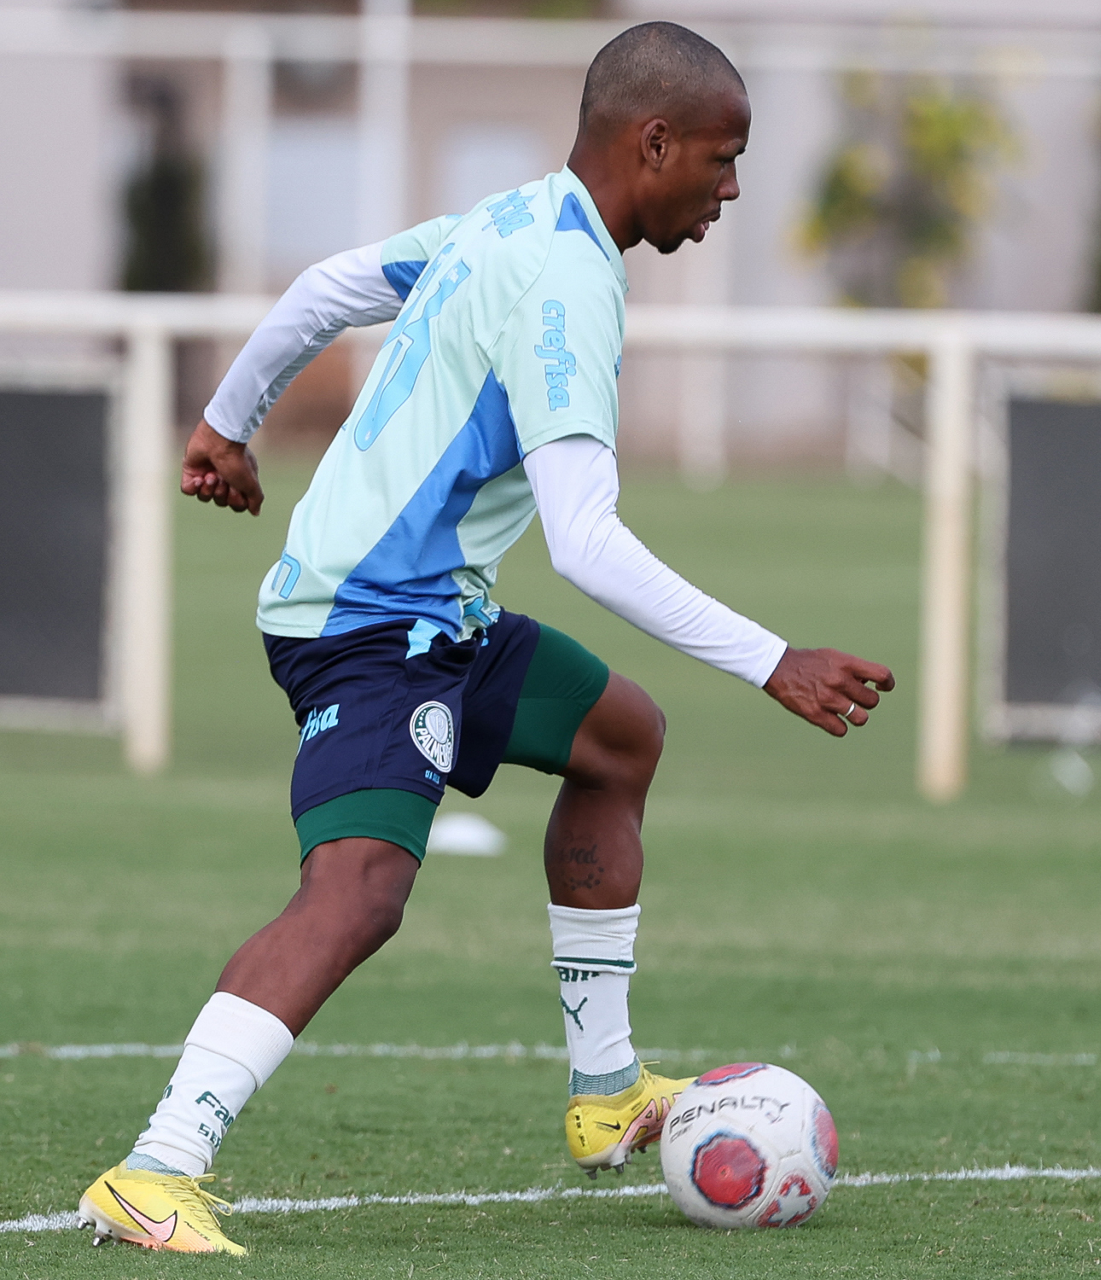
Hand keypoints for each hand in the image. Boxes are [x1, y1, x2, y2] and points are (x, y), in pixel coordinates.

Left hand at [180, 419, 263, 515]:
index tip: (237, 488)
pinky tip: (199, 478)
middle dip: (221, 493)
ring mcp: (206, 475)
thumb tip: (255, 512)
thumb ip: (255, 499)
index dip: (235, 501)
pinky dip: (193, 487)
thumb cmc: (237, 461)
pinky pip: (188, 490)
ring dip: (208, 489)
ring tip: (211, 476)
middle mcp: (223, 478)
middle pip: (220, 502)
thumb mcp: (252, 484)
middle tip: (223, 479)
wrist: (218, 441)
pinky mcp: (190, 471)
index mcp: (238, 481)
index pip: (236, 504)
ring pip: (204, 497)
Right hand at [763, 647, 894, 736]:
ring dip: (856, 716)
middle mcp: (839, 681)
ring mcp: (828, 699)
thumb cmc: (809, 662)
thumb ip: (852, 670)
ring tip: (845, 711)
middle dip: (866, 701)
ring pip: (861, 718)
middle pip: (872, 701)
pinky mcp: (815, 714)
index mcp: (846, 664)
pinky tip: (831, 719)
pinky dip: (839, 727)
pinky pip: (841, 730)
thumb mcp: (833, 657)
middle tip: (854, 698)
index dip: (887, 684)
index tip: (882, 688)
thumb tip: (867, 685)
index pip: (882, 675)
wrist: (777, 667)